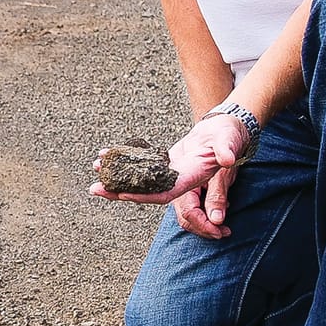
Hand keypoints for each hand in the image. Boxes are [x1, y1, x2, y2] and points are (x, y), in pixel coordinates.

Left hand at [90, 113, 250, 233]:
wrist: (225, 131)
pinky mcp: (163, 162)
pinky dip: (123, 161)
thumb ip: (228, 150)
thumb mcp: (230, 141)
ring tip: (94, 168)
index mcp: (192, 178)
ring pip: (139, 179)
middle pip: (145, 191)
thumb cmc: (230, 135)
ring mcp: (168, 172)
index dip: (144, 195)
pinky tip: (106, 155)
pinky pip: (140, 165)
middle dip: (119, 191)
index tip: (123, 195)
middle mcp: (178, 179)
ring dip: (116, 176)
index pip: (166, 193)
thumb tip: (228, 159)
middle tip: (94, 188)